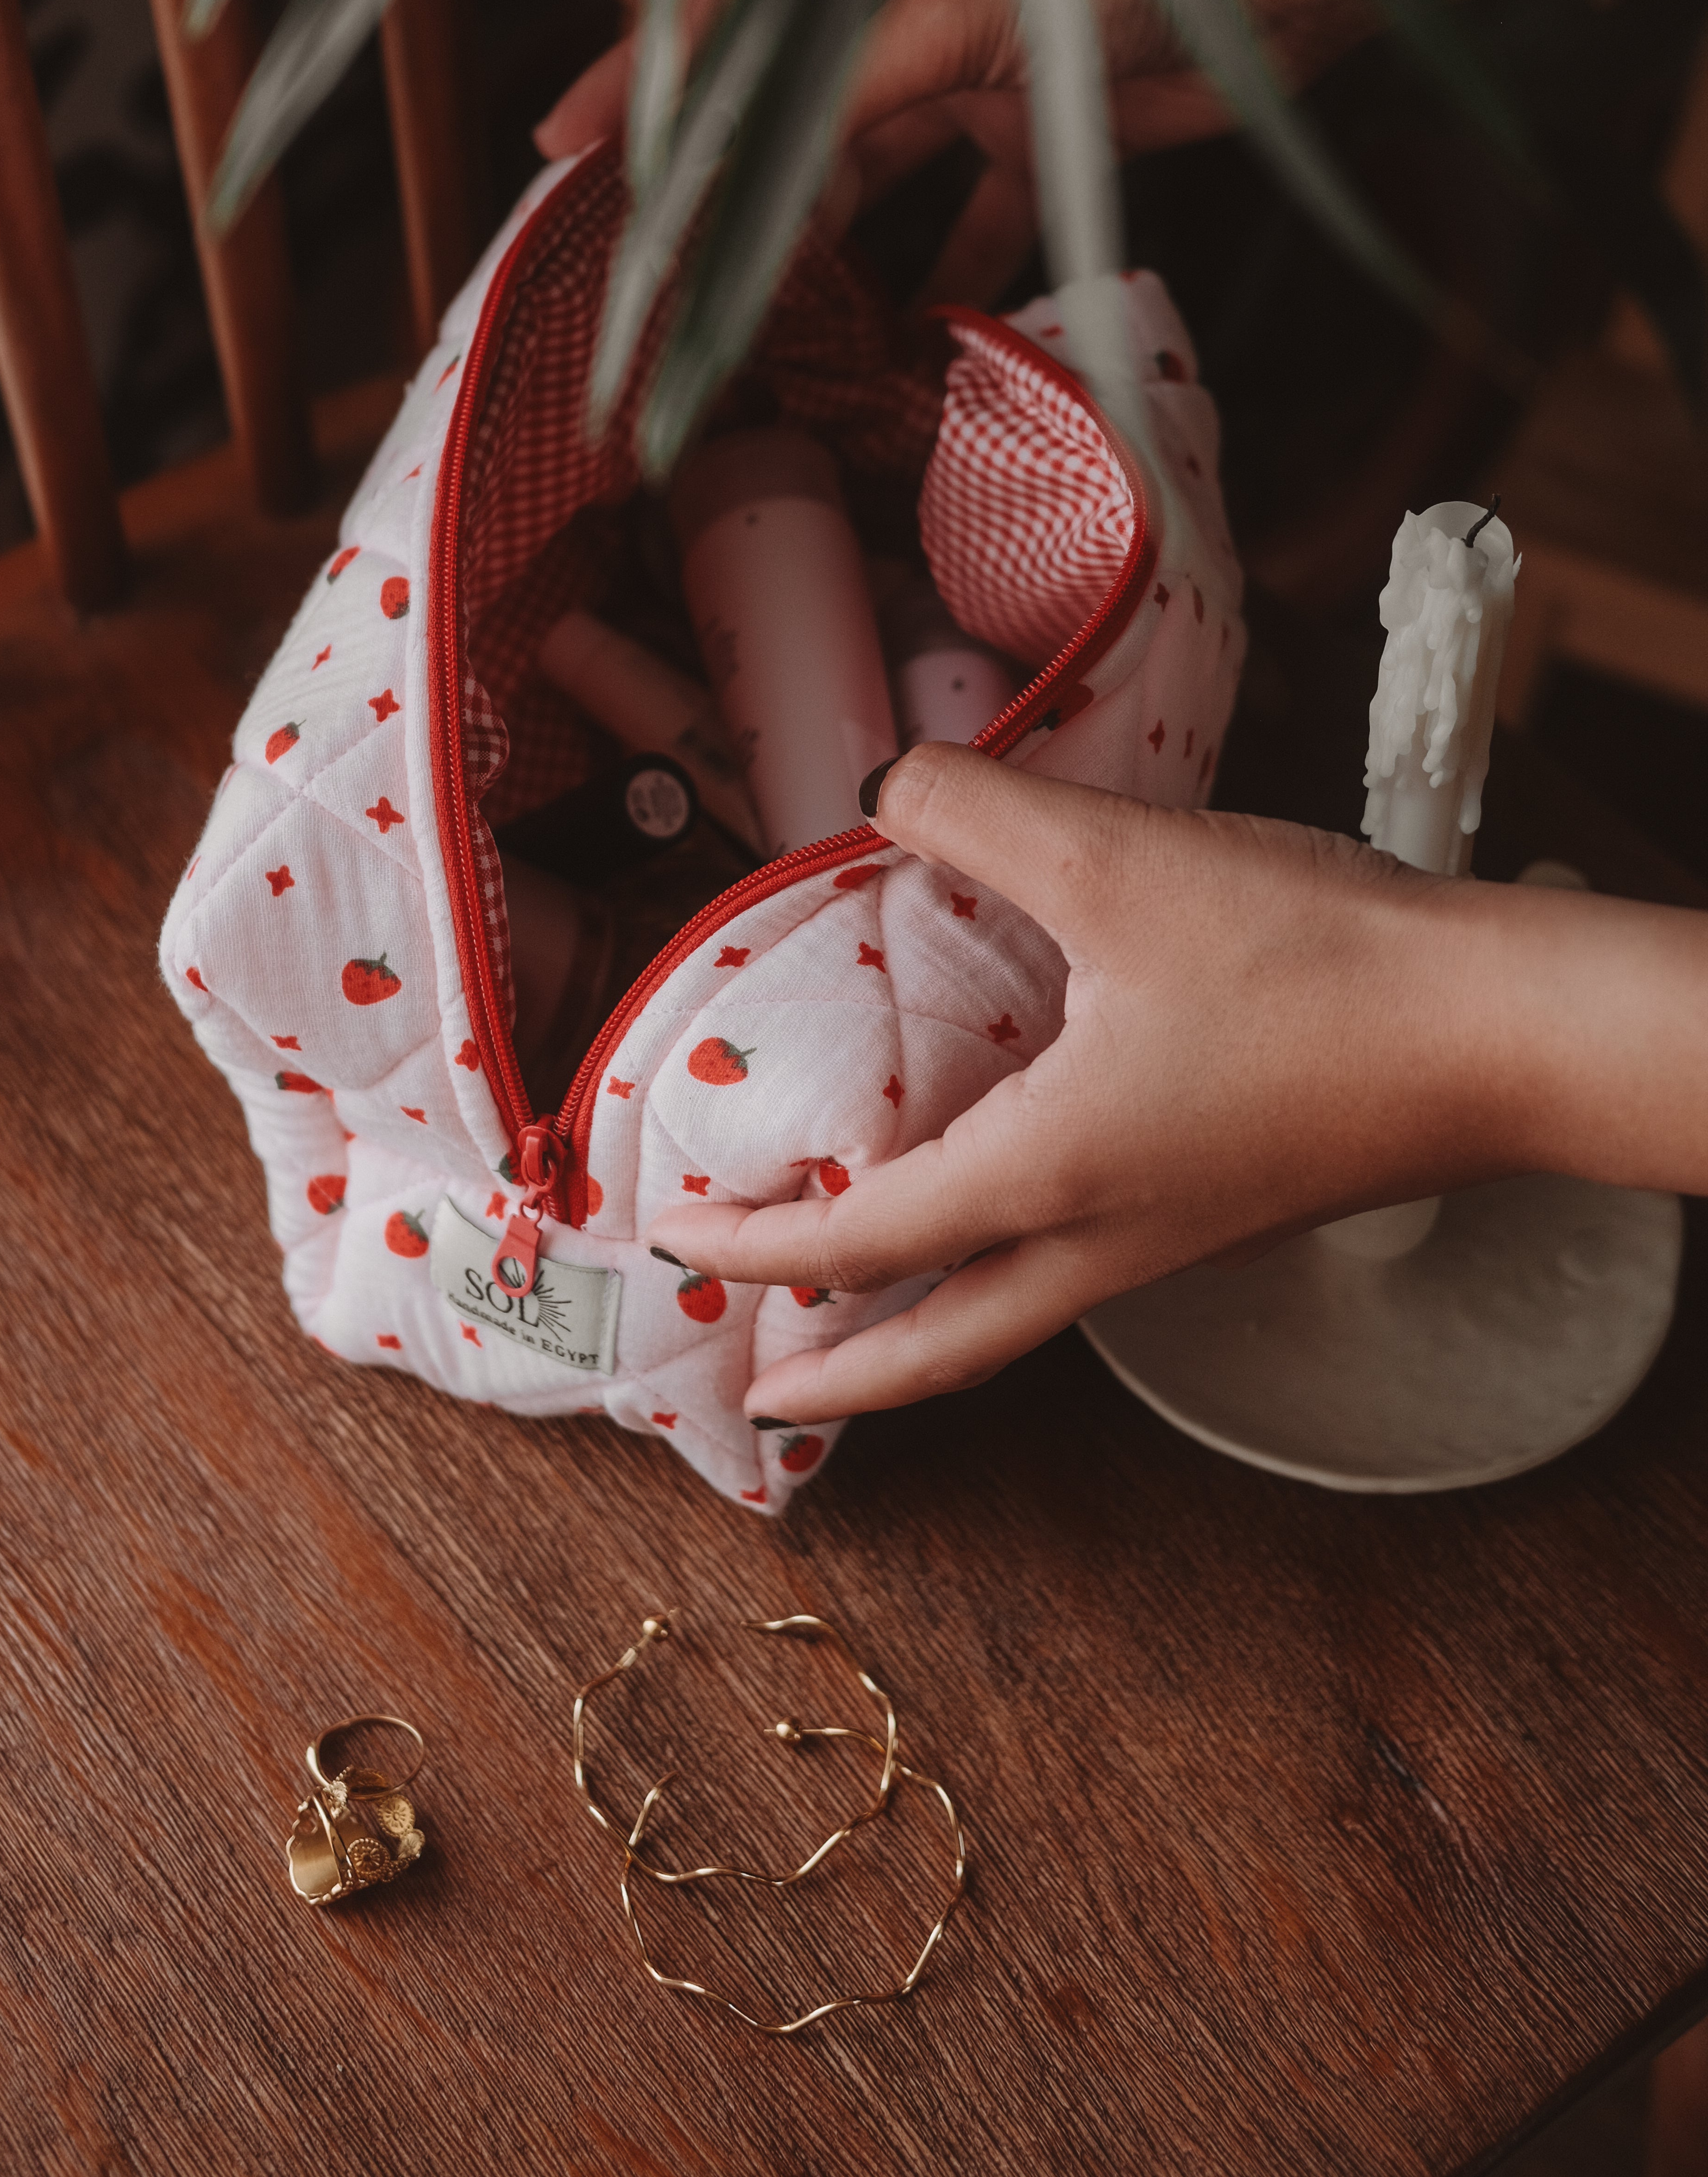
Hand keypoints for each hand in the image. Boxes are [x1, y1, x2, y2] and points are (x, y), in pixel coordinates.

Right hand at [535, 0, 1370, 300]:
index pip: (724, 24)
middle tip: (671, 281)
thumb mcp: (955, 14)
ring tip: (772, 328)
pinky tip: (909, 338)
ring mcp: (975, 70)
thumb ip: (842, 90)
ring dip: (831, 251)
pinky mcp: (1043, 128)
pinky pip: (973, 216)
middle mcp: (910, 3)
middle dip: (737, 200)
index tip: (559, 148)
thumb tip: (734, 163)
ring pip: (874, 176)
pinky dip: (946, 275)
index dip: (639, 89)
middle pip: (794, 117)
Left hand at [643, 742, 1654, 1425]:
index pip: (859, 1237)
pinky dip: (1006, 1264)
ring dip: (923, 1327)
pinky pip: (1079, 1265)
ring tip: (863, 1309)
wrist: (1498, 1035)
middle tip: (765, 1391)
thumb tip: (883, 785)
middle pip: (941, 1349)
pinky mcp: (1224, 1203)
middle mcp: (1101, 1236)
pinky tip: (1010, 1197)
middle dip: (841, 1375)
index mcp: (1049, 1176)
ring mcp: (1171, 1236)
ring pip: (1014, 1314)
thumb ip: (977, 813)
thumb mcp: (1120, 861)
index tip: (678, 1233)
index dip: (756, 1237)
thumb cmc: (1318, 969)